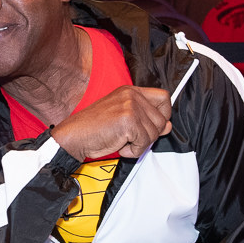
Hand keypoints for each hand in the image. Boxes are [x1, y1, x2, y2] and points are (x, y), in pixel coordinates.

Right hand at [51, 85, 172, 160]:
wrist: (74, 137)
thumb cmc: (93, 129)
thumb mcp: (123, 118)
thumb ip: (146, 118)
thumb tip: (168, 126)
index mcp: (130, 91)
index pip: (164, 97)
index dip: (163, 114)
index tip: (151, 125)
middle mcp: (132, 95)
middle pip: (162, 119)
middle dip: (149, 134)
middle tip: (129, 136)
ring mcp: (131, 106)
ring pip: (154, 133)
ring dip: (139, 144)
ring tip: (121, 140)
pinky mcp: (129, 121)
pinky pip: (144, 143)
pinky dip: (133, 151)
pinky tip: (119, 145)